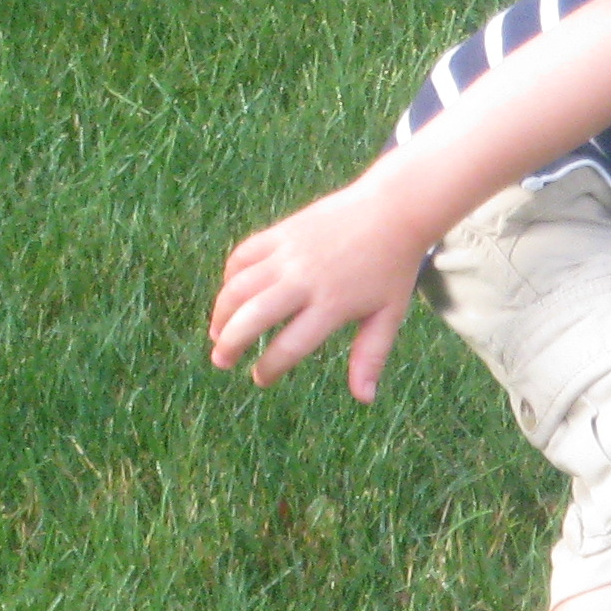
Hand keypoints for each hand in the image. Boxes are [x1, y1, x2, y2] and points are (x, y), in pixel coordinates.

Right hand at [207, 174, 432, 400]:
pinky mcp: (280, 232)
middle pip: (252, 317)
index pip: (289, 345)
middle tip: (222, 361)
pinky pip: (242, 256)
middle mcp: (304, 280)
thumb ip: (371, 356)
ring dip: (221, 313)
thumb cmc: (392, 269)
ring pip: (238, 287)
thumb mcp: (389, 315)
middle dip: (230, 344)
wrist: (392, 211)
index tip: (260, 378)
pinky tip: (231, 296)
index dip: (270, 367)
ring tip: (218, 333)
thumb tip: (364, 399)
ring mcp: (288, 253)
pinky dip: (230, 277)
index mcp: (332, 304)